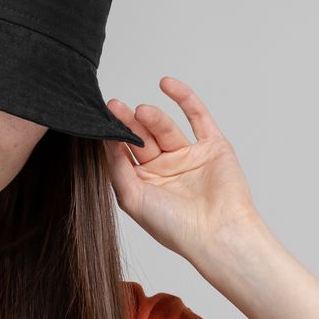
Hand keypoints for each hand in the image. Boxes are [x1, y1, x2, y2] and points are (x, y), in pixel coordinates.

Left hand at [103, 76, 260, 265]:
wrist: (217, 234)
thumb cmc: (173, 226)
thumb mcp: (132, 197)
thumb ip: (117, 167)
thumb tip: (104, 139)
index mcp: (144, 181)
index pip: (124, 151)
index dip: (113, 135)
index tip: (101, 119)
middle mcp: (165, 167)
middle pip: (143, 136)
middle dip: (129, 123)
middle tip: (115, 107)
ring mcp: (189, 155)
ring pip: (166, 128)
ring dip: (152, 117)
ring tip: (140, 111)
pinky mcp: (213, 146)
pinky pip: (198, 116)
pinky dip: (184, 98)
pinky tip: (166, 84)